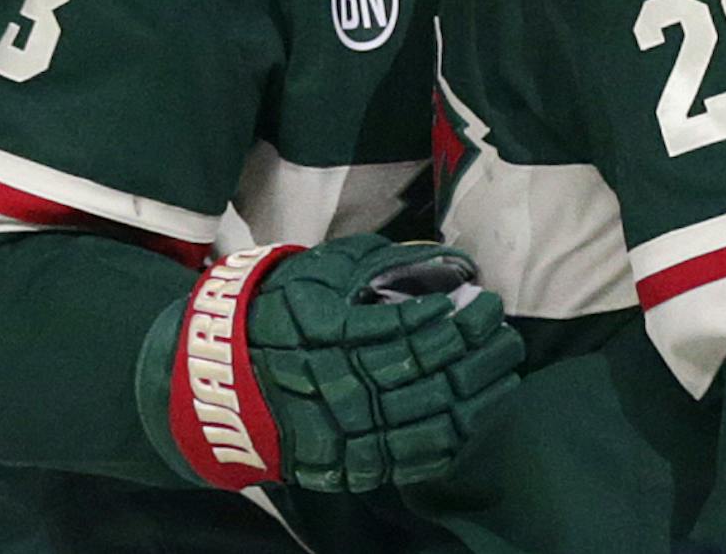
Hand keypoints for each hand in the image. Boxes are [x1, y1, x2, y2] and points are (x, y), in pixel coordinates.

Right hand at [140, 235, 523, 494]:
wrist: (219, 379)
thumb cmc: (277, 311)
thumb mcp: (315, 272)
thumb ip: (372, 265)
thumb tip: (440, 261)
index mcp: (322, 335)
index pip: (399, 332)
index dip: (447, 320)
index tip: (480, 299)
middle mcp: (331, 386)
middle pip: (419, 374)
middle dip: (472, 351)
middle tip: (504, 329)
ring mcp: (337, 431)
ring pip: (421, 420)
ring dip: (473, 395)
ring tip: (506, 369)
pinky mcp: (344, 463)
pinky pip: (406, 459)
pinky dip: (448, 440)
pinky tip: (478, 417)